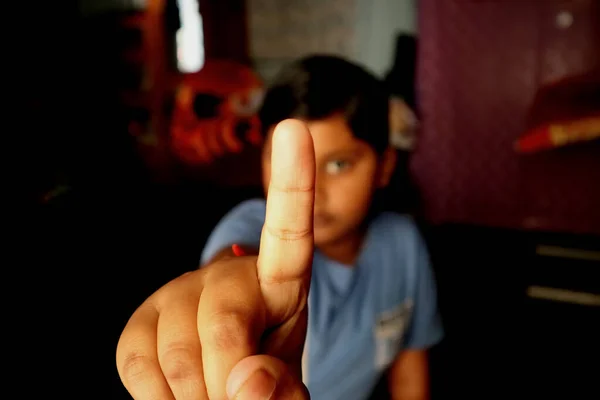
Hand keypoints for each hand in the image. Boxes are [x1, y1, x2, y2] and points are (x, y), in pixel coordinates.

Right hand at [116, 119, 314, 399]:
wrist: (221, 383)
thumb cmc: (267, 371)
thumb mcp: (290, 379)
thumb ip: (283, 386)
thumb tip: (245, 381)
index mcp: (281, 280)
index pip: (288, 231)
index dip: (292, 183)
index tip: (293, 130)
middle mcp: (227, 274)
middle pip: (225, 322)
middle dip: (229, 378)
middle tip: (237, 398)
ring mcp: (178, 293)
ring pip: (178, 354)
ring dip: (196, 396)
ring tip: (211, 395)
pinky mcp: (139, 321)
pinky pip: (136, 365)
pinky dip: (159, 396)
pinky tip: (178, 390)